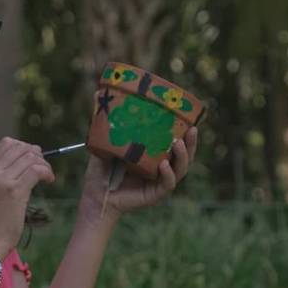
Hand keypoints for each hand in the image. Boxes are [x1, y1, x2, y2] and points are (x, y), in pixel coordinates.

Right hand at [0, 137, 54, 258]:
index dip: (25, 147)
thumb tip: (29, 156)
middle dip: (37, 154)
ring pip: (30, 157)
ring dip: (44, 164)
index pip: (7, 143)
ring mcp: (1, 179)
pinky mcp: (14, 190)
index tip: (33, 160)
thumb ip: (4, 173)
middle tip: (43, 168)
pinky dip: (47, 173)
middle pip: (21, 147)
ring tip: (47, 176)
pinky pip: (36, 170)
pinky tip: (49, 181)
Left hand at [79, 127, 197, 223]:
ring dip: (183, 156)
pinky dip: (168, 175)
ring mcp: (159, 182)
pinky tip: (164, 165)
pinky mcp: (155, 195)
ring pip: (181, 169)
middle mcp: (161, 167)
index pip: (175, 142)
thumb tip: (98, 92)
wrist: (94, 195)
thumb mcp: (105, 142)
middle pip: (184, 155)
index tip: (190, 118)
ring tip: (178, 143)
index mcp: (154, 155)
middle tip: (192, 129)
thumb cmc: (101, 170)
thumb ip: (106, 122)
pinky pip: (167, 184)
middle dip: (191, 143)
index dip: (185, 132)